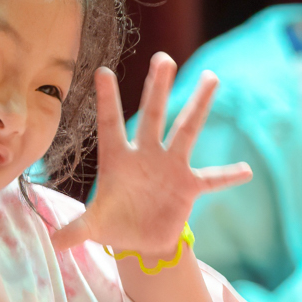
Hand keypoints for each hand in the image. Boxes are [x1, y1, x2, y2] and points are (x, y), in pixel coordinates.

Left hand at [51, 54, 250, 260]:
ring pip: (186, 130)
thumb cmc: (114, 224)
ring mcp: (170, 167)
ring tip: (211, 77)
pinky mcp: (188, 186)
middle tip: (163, 57)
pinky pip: (212, 179)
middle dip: (158, 87)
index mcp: (118, 160)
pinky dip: (228, 176)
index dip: (107, 101)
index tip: (102, 72)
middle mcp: (146, 155)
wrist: (141, 240)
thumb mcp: (94, 227)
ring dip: (198, 105)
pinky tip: (246, 170)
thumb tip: (55, 243)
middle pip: (153, 115)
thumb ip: (77, 230)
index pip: (110, 125)